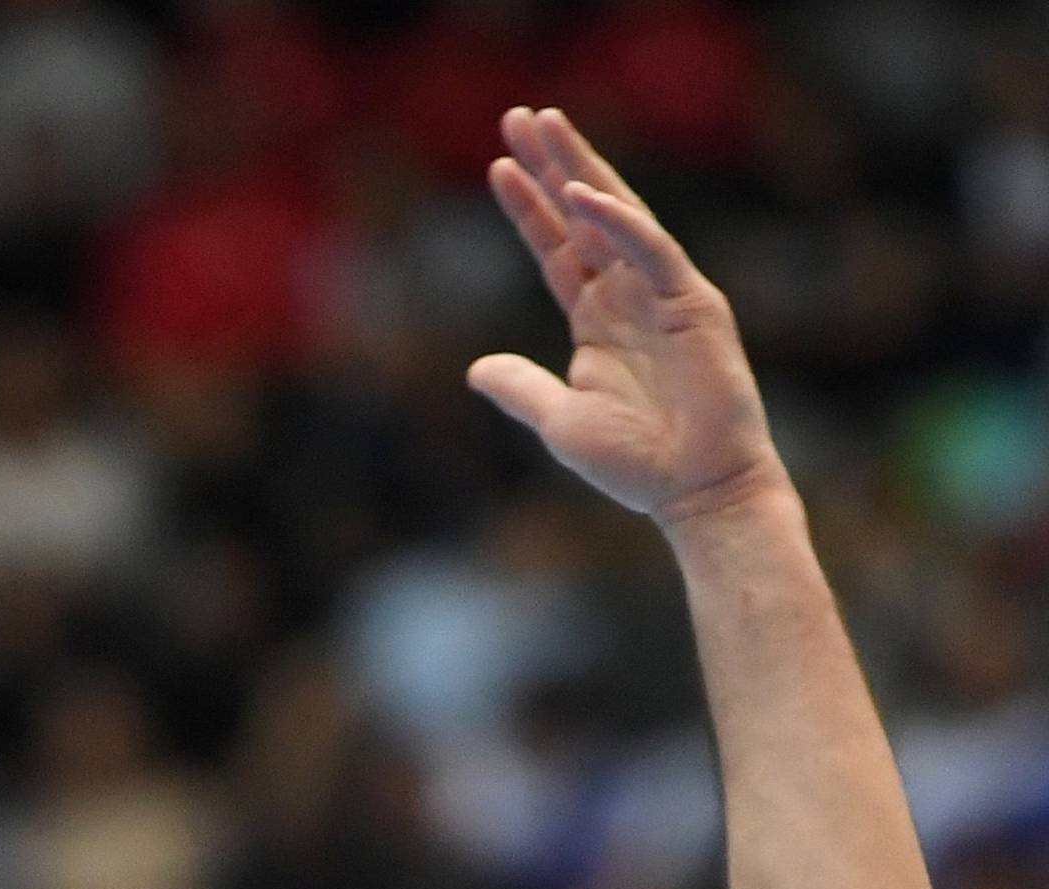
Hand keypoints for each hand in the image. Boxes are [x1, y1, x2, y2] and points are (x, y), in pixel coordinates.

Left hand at [468, 108, 785, 528]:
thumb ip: (522, 388)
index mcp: (597, 320)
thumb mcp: (560, 422)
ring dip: (582, 168)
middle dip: (554, 164)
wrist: (694, 492)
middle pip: (583, 216)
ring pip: (617, 215)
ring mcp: (662, 293)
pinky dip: (616, 221)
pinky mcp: (693, 302)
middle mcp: (628, 296)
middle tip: (521, 115)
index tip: (497, 166)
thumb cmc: (635, 464)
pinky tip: (582, 192)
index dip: (528, 209)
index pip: (556, 250)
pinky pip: (650, 249)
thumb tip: (476, 369)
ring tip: (547, 126)